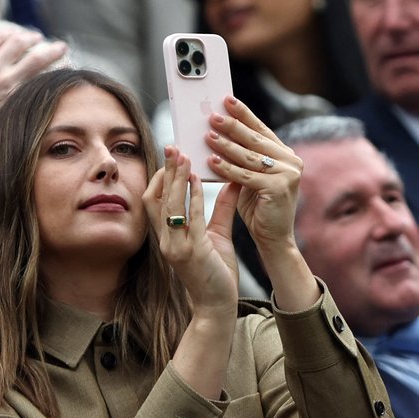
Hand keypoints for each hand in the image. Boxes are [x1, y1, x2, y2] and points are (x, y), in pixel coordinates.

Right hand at [0, 27, 67, 128]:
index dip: (9, 33)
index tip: (15, 35)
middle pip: (19, 42)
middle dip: (31, 37)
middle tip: (39, 38)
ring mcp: (8, 82)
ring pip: (35, 58)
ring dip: (50, 51)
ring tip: (61, 48)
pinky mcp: (17, 97)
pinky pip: (39, 80)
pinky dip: (52, 72)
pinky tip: (62, 69)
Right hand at [144, 146, 240, 398]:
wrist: (217, 306)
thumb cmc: (216, 273)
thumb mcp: (218, 235)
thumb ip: (221, 209)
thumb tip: (230, 183)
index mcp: (169, 237)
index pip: (155, 202)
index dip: (161, 178)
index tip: (172, 156)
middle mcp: (166, 240)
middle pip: (156, 199)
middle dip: (164, 171)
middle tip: (173, 146)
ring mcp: (176, 247)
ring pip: (169, 206)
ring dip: (175, 179)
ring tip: (183, 156)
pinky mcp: (191, 252)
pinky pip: (189, 219)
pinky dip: (193, 197)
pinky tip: (198, 180)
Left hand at [204, 96, 301, 254]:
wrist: (274, 238)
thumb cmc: (258, 208)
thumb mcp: (249, 178)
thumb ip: (241, 160)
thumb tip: (215, 137)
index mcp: (284, 154)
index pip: (260, 129)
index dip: (243, 114)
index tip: (226, 99)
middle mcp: (290, 160)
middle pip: (255, 139)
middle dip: (232, 125)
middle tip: (211, 115)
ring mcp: (288, 173)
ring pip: (249, 156)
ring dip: (226, 145)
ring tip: (207, 136)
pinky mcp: (279, 188)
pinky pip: (246, 176)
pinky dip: (227, 168)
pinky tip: (211, 161)